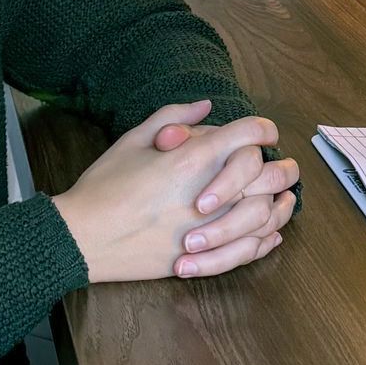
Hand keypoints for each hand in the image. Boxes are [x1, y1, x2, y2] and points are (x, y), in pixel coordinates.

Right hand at [53, 101, 289, 284]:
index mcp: (194, 158)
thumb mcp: (133, 139)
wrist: (83, 237)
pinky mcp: (204, 258)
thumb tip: (206, 106)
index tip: (264, 133)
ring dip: (280, 203)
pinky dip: (266, 239)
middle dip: (281, 165)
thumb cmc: (104, 186)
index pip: (250, 133)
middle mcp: (211, 192)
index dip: (264, 129)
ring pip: (268, 214)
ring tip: (282, 198)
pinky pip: (251, 249)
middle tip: (282, 164)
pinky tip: (269, 232)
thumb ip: (174, 117)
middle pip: (270, 174)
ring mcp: (210, 229)